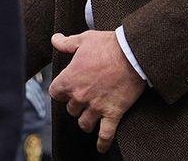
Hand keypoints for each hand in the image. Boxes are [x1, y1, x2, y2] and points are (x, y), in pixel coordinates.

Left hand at [49, 30, 146, 152]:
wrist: (133, 54)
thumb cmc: (108, 45)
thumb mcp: (84, 40)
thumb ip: (66, 43)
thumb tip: (55, 40)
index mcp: (70, 79)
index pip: (55, 94)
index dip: (60, 92)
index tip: (66, 90)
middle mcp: (80, 96)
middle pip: (70, 110)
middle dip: (75, 105)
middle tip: (83, 100)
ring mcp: (96, 107)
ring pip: (84, 124)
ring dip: (86, 121)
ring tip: (90, 118)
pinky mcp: (113, 113)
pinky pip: (105, 134)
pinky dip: (102, 143)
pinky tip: (100, 147)